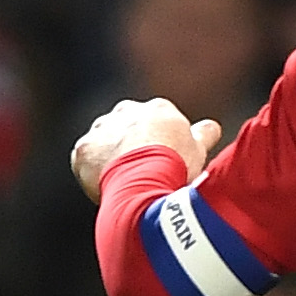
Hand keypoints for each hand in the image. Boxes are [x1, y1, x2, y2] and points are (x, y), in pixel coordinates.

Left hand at [72, 97, 216, 201]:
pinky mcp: (84, 149)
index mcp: (158, 109)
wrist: (143, 181)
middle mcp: (126, 111)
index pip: (157, 121)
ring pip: (104, 140)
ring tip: (123, 181)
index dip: (160, 142)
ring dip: (110, 155)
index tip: (163, 160)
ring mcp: (102, 129)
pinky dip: (92, 171)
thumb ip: (203, 134)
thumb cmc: (176, 166)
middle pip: (127, 125)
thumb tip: (212, 126)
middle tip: (141, 170)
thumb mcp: (198, 149)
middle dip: (131, 143)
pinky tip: (106, 186)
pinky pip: (85, 159)